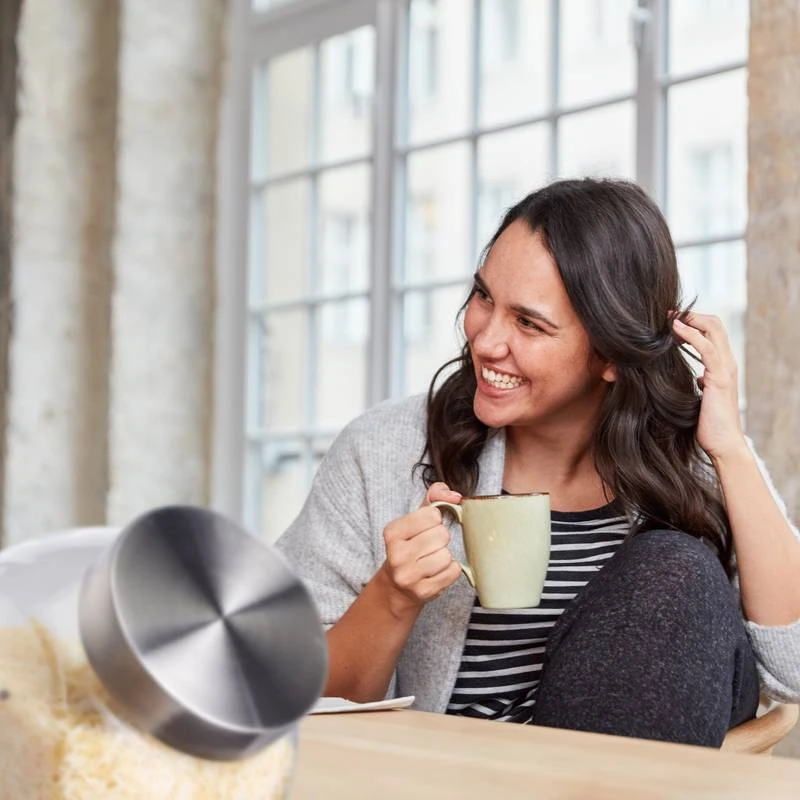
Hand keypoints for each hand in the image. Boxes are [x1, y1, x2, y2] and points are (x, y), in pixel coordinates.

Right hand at [380, 482, 462, 614]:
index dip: (435, 520)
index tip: (426, 528)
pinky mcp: (423, 592)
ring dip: (445, 556)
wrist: (396, 587)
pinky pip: (453, 572)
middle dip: (441, 539)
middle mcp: (397, 555)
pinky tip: (437, 571)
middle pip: (441, 535)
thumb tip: (455, 496)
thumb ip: (434, 497)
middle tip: (430, 546)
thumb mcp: (415, 519)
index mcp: (392, 532)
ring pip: (447, 555)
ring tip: (432, 559)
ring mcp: (409, 576)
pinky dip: (450, 570)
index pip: (431, 515)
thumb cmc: (410, 546)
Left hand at [671, 312, 747, 460]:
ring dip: (690, 319)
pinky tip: (675, 329)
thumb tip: (692, 377)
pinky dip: (690, 334)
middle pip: (714, 324)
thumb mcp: (700, 396)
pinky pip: (706, 347)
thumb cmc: (709, 424)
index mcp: (721, 366)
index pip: (712, 332)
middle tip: (667, 313)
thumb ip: (698, 383)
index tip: (670, 321)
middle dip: (691, 314)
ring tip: (669, 316)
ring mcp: (725, 368)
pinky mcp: (719, 377)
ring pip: (713, 329)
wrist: (722, 444)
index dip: (693, 322)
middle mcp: (726, 363)